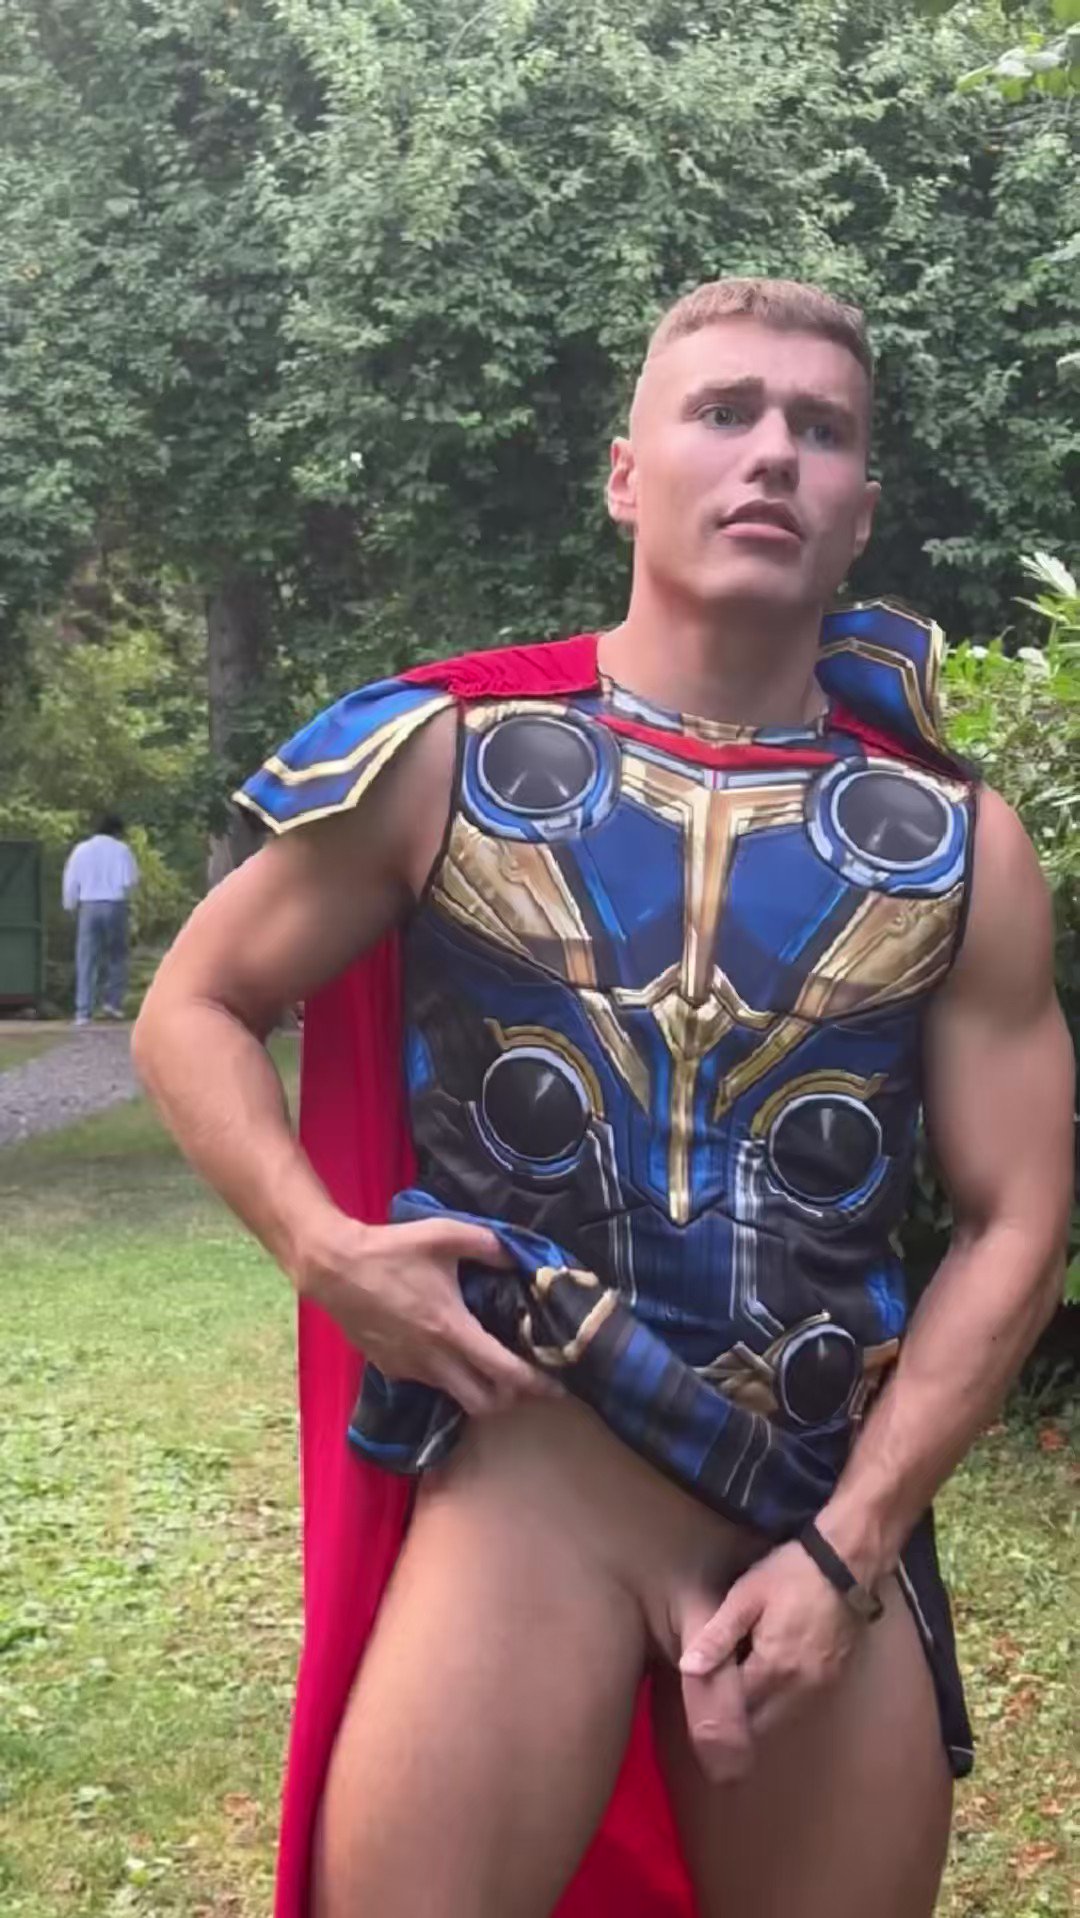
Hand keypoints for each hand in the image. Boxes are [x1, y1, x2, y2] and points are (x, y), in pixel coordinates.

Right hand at [300, 1214, 562, 1418]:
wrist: (333, 1267)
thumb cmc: (391, 1250)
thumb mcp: (444, 1234)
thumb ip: (488, 1244)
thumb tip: (518, 1255)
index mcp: (452, 1329)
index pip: (504, 1373)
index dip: (535, 1384)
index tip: (557, 1386)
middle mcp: (433, 1359)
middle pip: (483, 1404)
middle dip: (509, 1399)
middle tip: (523, 1379)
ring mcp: (409, 1368)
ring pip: (454, 1396)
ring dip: (477, 1389)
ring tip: (488, 1365)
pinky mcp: (390, 1368)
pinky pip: (428, 1383)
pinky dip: (446, 1376)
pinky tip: (447, 1351)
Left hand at [679, 1540, 861, 1769]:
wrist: (847, 1562)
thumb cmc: (791, 1574)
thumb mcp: (747, 1596)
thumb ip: (718, 1635)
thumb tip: (687, 1667)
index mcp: (773, 1668)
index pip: (736, 1710)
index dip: (714, 1708)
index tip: (698, 1699)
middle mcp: (799, 1689)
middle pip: (760, 1725)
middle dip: (736, 1719)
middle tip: (716, 1700)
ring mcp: (821, 1688)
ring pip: (781, 1720)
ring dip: (759, 1714)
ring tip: (738, 1693)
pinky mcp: (835, 1680)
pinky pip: (800, 1707)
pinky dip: (780, 1703)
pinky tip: (768, 1683)